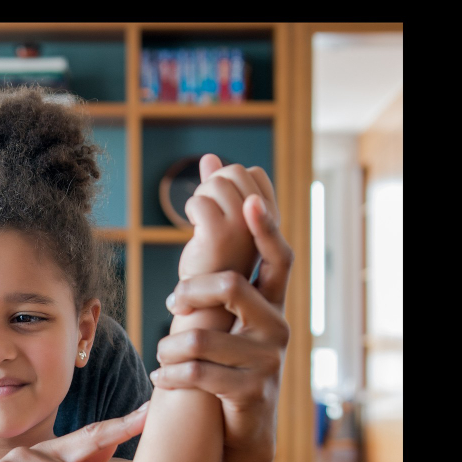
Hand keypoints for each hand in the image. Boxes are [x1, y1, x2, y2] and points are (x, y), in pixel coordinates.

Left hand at [154, 171, 292, 459]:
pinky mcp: (250, 392)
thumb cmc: (227, 353)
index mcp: (273, 301)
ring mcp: (267, 360)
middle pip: (231, 287)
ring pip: (203, 338)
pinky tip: (160, 376)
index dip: (267, 229)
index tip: (249, 203)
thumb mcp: (224, 310)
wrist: (243, 424)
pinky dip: (170, 375)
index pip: (279, 257)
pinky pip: (199, 375)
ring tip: (162, 352)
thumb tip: (212, 163)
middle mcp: (278, 326)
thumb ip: (218, 249)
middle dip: (188, 292)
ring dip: (170, 345)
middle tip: (170, 305)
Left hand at [178, 155, 272, 280]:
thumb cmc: (214, 263)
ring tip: (202, 225)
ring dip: (200, 198)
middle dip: (213, 185)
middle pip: (235, 171)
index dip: (230, 182)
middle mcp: (261, 222)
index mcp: (270, 218)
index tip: (221, 208)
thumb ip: (219, 189)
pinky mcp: (219, 236)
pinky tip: (195, 231)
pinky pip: (199, 201)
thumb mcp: (222, 221)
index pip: (254, 173)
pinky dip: (191, 210)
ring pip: (216, 182)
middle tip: (207, 216)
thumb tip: (209, 157)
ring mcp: (243, 228)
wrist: (205, 303)